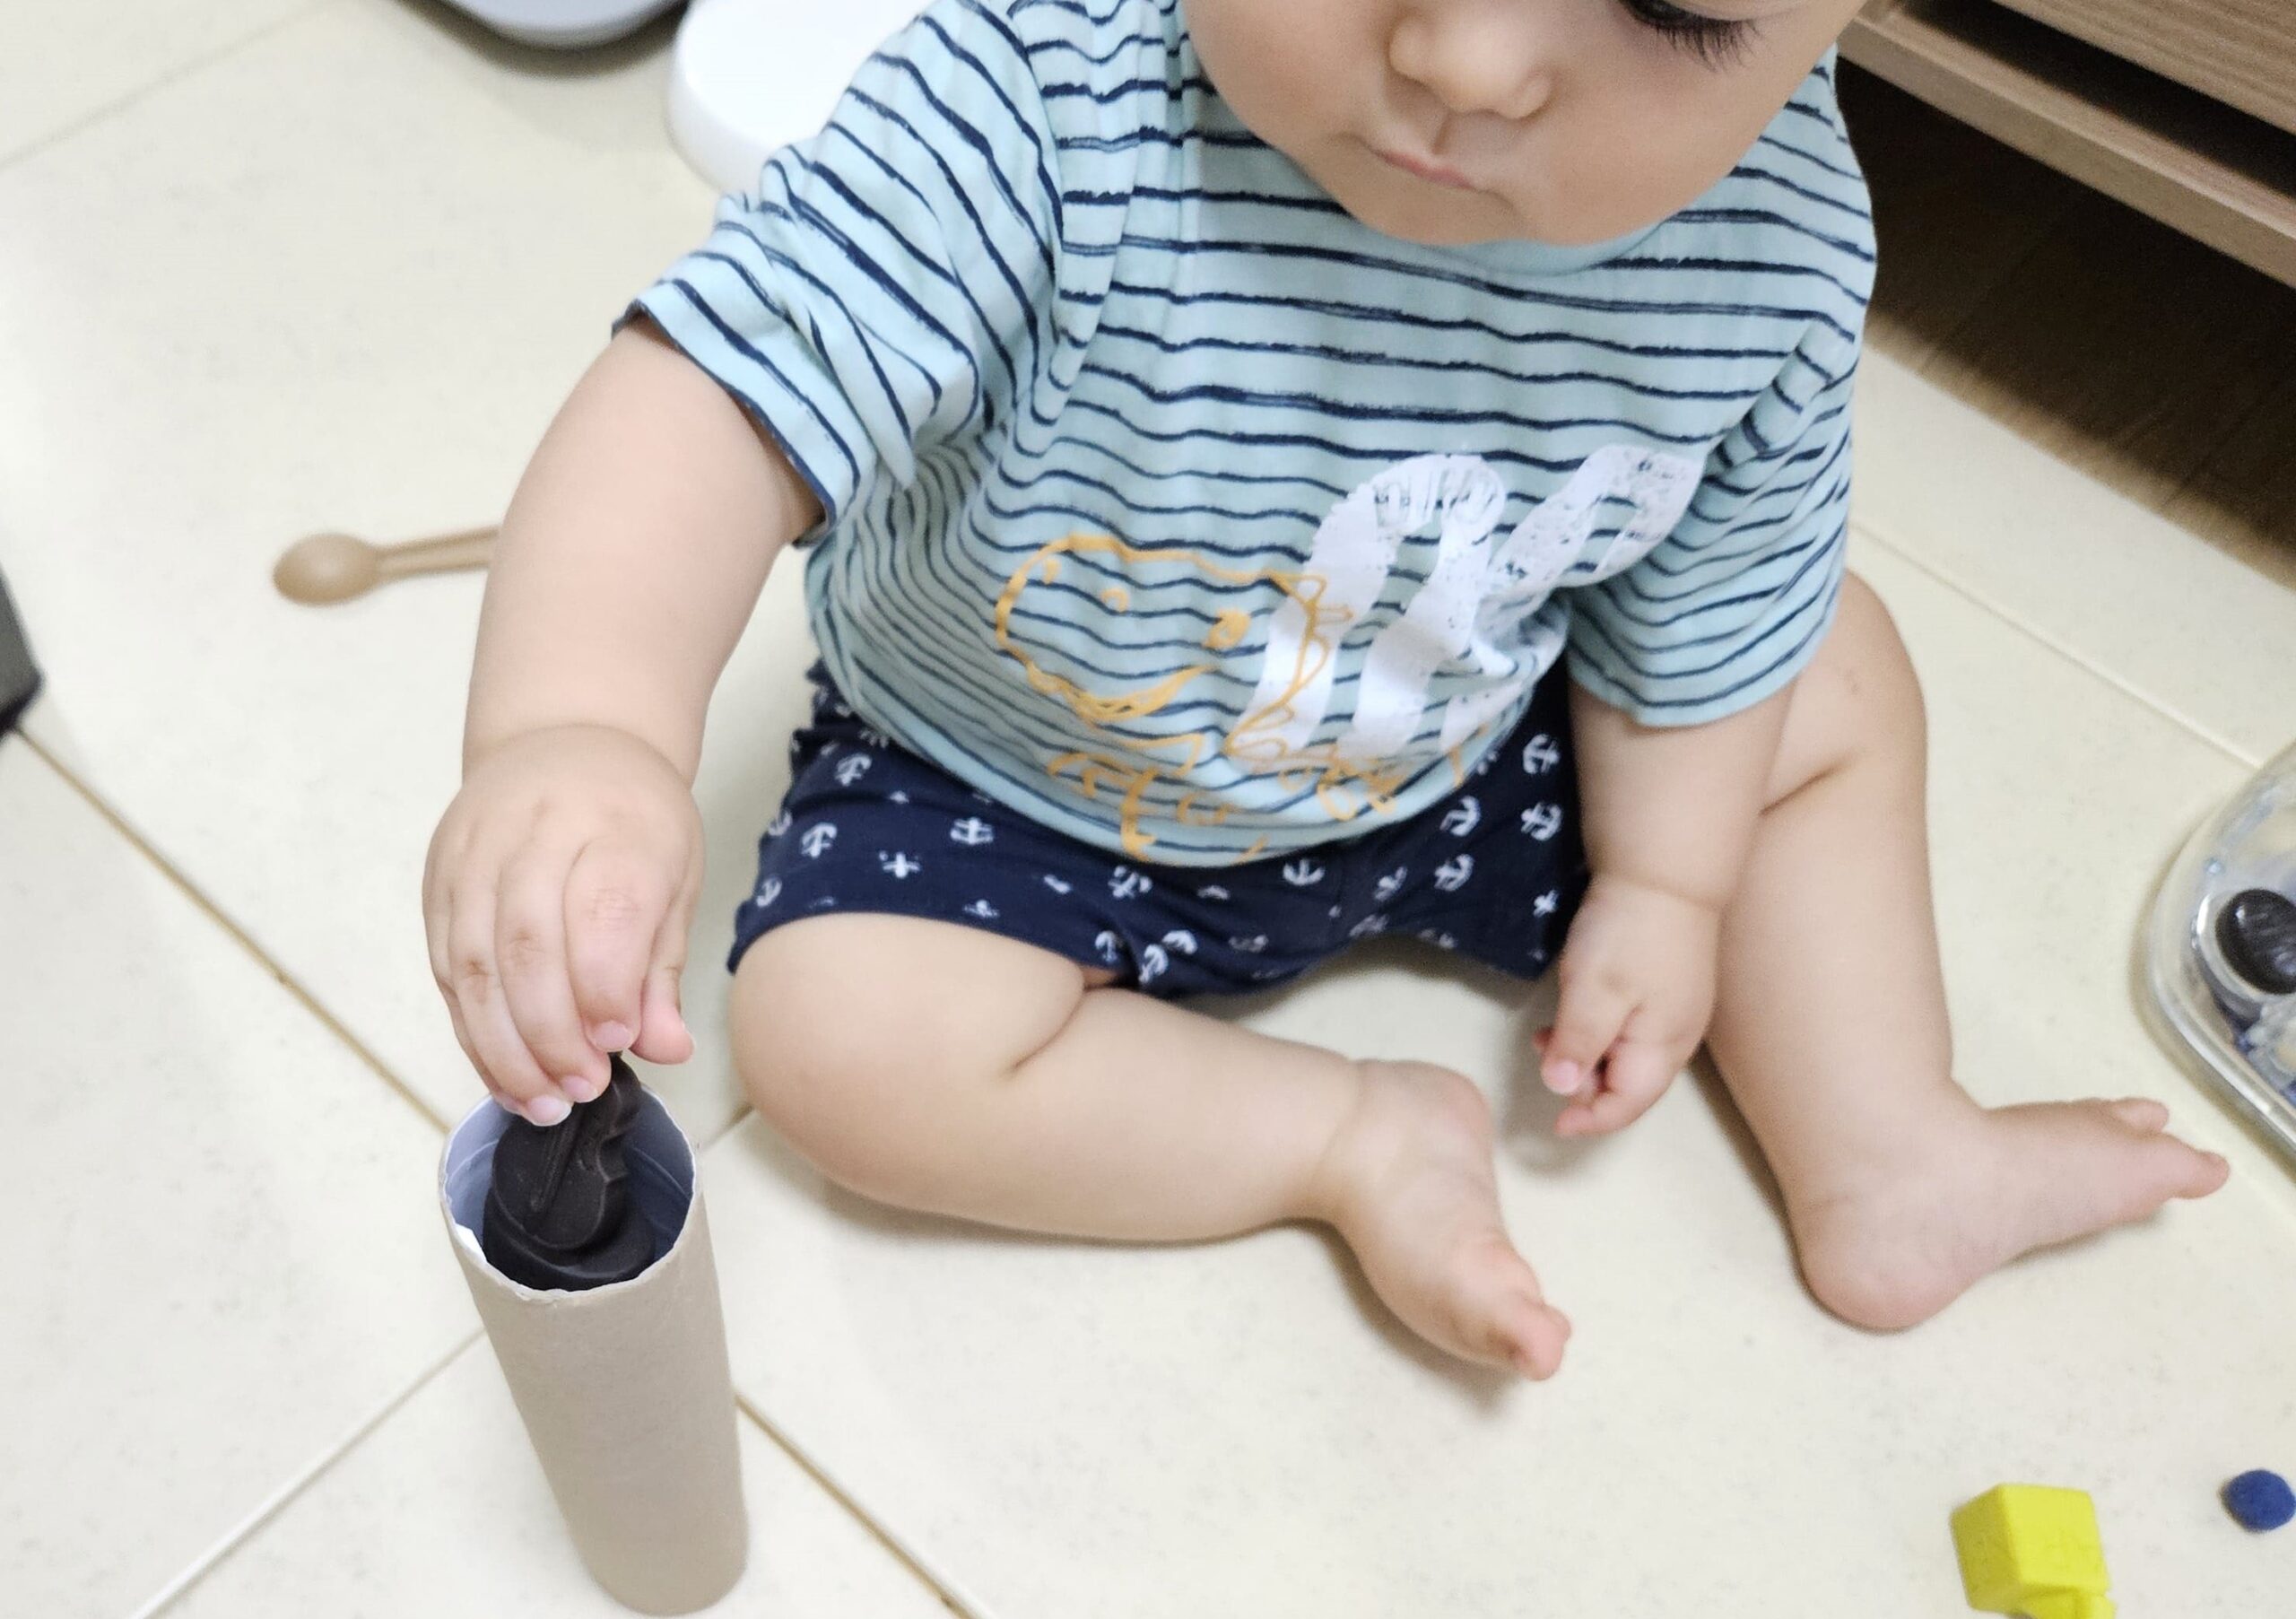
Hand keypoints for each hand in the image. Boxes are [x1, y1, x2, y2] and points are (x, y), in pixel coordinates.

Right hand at [423, 723, 702, 1122]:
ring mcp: (476, 854)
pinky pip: (448, 967)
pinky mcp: (439, 879)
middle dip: (552, 1034)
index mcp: (616, 826)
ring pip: (475, 963)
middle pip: (528, 945)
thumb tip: (668, 1049)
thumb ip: (661, 969)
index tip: (617, 1044)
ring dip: (505, 1047)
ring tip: (541, 1100)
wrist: (566, 740)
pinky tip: (504, 1074)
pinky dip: (473, 1030)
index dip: (604, 987)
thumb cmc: (633, 819)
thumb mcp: (675, 878)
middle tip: (581, 1089)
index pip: (602, 911)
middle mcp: (538, 833)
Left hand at [1539, 872, 1719, 1136]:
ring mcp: (1676, 1008)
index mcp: (1663, 1048)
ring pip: (1627, 1053)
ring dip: (1586, 1053)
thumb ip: (1578, 1045)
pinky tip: (1573, 1008)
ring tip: (1547, 1035)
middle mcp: (1677, 1036)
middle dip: (1585, 1085)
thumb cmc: (1627, 934)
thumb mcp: (1591, 993)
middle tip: (1544, 1058)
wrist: (1664, 869)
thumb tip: (1562, 1090)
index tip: (1552, 1124)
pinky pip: (1631, 1025)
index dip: (1589, 1120)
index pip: (1628, 1105)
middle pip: (1630, 1083)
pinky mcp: (1667, 983)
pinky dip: (1598, 1029)